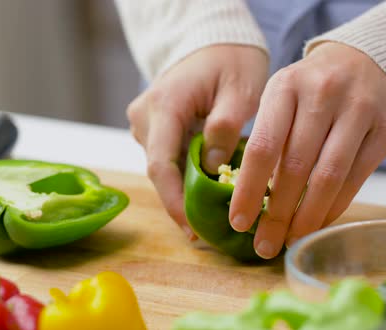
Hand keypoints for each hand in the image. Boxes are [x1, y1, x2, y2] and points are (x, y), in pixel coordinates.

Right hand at [127, 45, 268, 238]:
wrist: (212, 42)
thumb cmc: (230, 61)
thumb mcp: (241, 89)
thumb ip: (226, 128)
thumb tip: (212, 169)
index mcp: (165, 105)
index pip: (160, 164)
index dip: (174, 201)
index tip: (192, 229)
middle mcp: (145, 116)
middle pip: (158, 170)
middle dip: (182, 201)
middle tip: (210, 230)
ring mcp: (145, 122)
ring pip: (160, 167)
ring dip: (183, 189)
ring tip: (212, 212)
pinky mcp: (151, 127)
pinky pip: (164, 158)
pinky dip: (183, 175)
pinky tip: (204, 188)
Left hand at [230, 42, 385, 258]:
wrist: (364, 60)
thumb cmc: (309, 89)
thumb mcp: (279, 99)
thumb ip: (266, 139)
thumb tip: (251, 198)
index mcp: (284, 87)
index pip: (262, 147)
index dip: (248, 189)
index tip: (238, 221)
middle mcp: (321, 95)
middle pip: (295, 167)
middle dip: (276, 213)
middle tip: (264, 244)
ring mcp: (358, 110)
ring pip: (328, 177)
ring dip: (306, 217)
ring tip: (289, 240)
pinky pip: (356, 178)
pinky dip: (334, 206)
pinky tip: (317, 222)